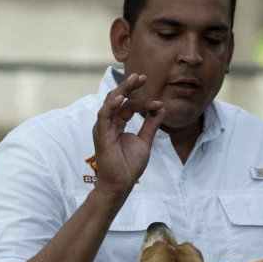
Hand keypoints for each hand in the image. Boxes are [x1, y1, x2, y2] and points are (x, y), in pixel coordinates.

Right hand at [92, 73, 164, 197]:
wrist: (121, 184)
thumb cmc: (129, 166)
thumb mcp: (145, 141)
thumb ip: (151, 125)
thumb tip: (160, 109)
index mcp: (117, 125)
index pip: (128, 107)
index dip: (143, 102)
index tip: (158, 103)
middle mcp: (108, 124)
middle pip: (117, 99)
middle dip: (129, 86)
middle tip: (142, 76)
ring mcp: (103, 128)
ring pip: (110, 103)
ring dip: (122, 90)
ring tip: (134, 80)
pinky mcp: (101, 135)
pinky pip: (104, 115)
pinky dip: (111, 105)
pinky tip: (121, 97)